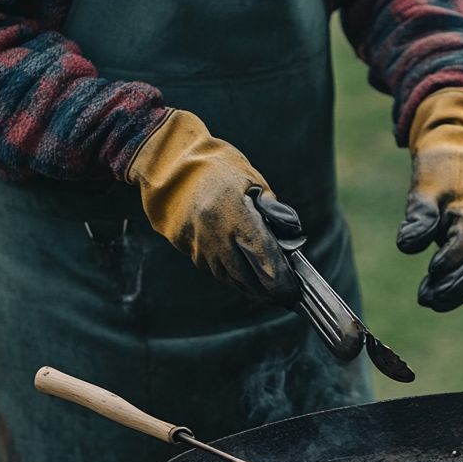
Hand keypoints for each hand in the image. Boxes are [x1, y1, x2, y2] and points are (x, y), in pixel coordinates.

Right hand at [129, 110, 301, 305]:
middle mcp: (218, 237)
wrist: (169, 165)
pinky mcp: (190, 250)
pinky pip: (217, 271)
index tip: (293, 289)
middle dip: (270, 291)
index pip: (265, 259)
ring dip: (252, 288)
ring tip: (269, 292)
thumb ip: (272, 209)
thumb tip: (290, 235)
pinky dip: (234, 278)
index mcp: (236, 217)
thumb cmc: (215, 166)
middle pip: (250, 277)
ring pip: (232, 279)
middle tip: (286, 296)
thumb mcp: (251, 179)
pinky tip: (246, 279)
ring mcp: (202, 247)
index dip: (282, 279)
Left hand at [397, 90, 462, 311]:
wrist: (458, 154)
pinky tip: (438, 298)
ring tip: (428, 301)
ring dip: (455, 289)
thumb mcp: (424, 188)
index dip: (452, 257)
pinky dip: (458, 283)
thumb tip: (406, 247)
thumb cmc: (440, 168)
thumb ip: (419, 216)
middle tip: (426, 299)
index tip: (433, 271)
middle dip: (453, 284)